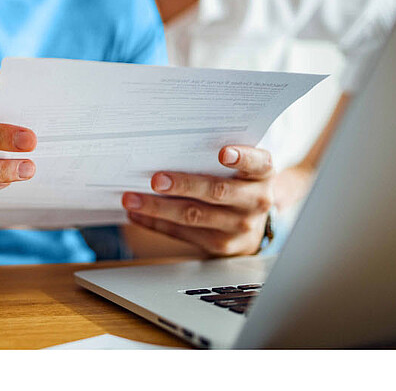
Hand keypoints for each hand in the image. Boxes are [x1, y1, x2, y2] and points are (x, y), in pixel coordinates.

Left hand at [122, 146, 275, 256]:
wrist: (253, 224)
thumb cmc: (239, 184)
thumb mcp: (242, 169)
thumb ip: (219, 159)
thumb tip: (169, 148)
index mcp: (263, 175)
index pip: (258, 164)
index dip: (242, 158)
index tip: (223, 153)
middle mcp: (255, 201)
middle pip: (217, 192)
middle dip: (184, 185)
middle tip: (156, 179)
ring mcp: (239, 227)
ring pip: (194, 216)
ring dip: (158, 208)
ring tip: (132, 199)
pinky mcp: (220, 245)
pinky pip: (183, 233)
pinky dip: (156, 223)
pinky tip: (137, 214)